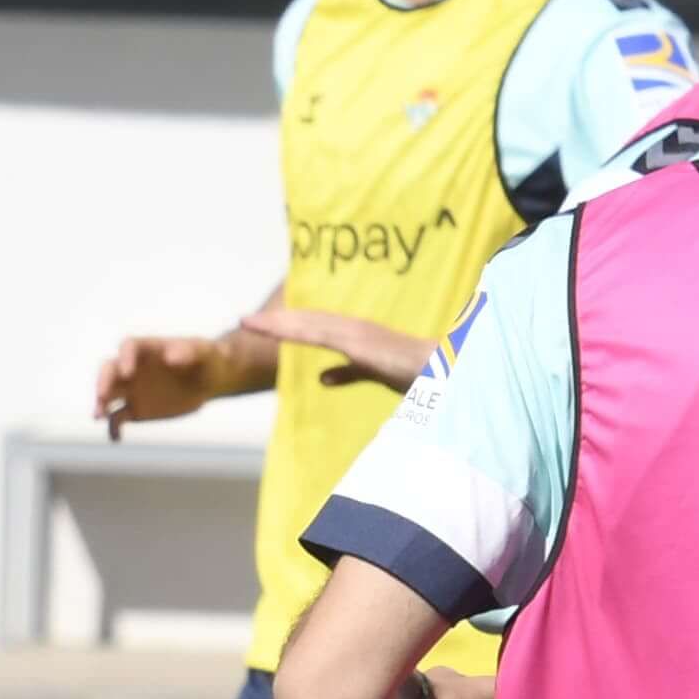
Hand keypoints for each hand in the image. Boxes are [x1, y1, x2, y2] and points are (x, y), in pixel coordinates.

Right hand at [94, 334, 226, 431]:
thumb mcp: (206, 351)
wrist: (210, 380)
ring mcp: (132, 389)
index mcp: (148, 349)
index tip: (128, 373)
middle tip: (102, 395)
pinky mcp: (135, 410)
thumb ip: (191, 350)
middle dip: (103, 382)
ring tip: (99, 416)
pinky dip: (114, 428)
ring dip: (101, 404)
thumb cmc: (209, 358)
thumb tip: (171, 357)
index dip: (125, 358)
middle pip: (109, 370)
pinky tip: (116, 438)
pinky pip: (118, 419)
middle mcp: (134, 368)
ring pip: (108, 395)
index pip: (128, 346)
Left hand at [237, 300, 433, 390]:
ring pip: (311, 325)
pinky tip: (272, 331)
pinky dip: (293, 330)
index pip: (317, 328)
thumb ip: (349, 373)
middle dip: (278, 320)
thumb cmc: (422, 374)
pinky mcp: (361, 344)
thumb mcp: (375, 374)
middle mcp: (357, 330)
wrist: (453, 373)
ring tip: (247, 322)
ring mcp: (359, 334)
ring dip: (279, 323)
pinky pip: (321, 335)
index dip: (290, 325)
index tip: (262, 325)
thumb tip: (322, 378)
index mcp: (359, 337)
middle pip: (309, 323)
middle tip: (245, 320)